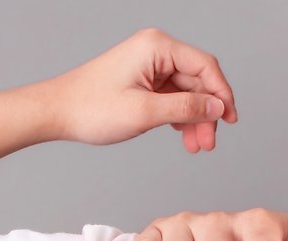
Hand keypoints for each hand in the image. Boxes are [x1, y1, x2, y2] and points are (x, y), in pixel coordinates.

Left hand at [44, 27, 238, 152]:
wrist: (57, 113)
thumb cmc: (90, 108)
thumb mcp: (144, 112)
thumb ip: (185, 108)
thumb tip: (217, 108)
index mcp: (157, 47)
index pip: (205, 66)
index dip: (222, 94)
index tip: (230, 120)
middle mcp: (155, 51)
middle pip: (198, 81)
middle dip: (206, 113)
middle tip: (208, 143)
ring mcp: (149, 66)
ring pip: (186, 92)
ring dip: (194, 119)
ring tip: (196, 146)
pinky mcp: (143, 81)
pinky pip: (172, 97)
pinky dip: (179, 117)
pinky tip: (183, 136)